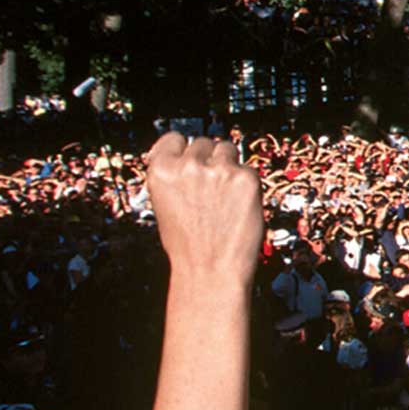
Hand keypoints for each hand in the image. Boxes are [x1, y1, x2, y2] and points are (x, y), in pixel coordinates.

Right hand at [144, 134, 260, 296]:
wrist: (209, 270)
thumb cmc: (187, 244)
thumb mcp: (164, 204)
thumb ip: (175, 176)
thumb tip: (190, 155)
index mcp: (161, 170)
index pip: (175, 138)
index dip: (184, 150)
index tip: (189, 161)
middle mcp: (189, 165)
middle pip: (204, 143)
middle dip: (208, 160)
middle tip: (210, 190)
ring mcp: (219, 169)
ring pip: (227, 150)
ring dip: (228, 166)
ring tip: (223, 198)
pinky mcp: (246, 177)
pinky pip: (247, 169)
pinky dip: (246, 184)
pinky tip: (238, 206)